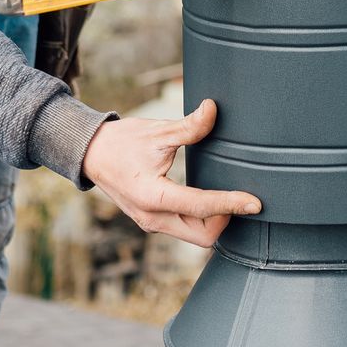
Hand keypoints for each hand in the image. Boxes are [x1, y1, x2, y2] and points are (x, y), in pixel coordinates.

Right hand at [80, 99, 259, 246]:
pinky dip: (202, 220)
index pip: (202, 207)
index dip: (232, 204)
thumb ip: (189, 126)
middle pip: (203, 236)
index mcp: (153, 196)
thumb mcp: (157, 131)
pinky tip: (212, 201)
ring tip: (230, 198)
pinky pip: (184, 229)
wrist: (91, 154)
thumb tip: (213, 109)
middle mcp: (152, 217)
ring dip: (215, 221)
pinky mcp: (152, 221)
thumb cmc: (122, 141)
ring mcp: (151, 223)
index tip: (255, 203)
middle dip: (225, 219)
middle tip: (241, 196)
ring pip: (195, 237)